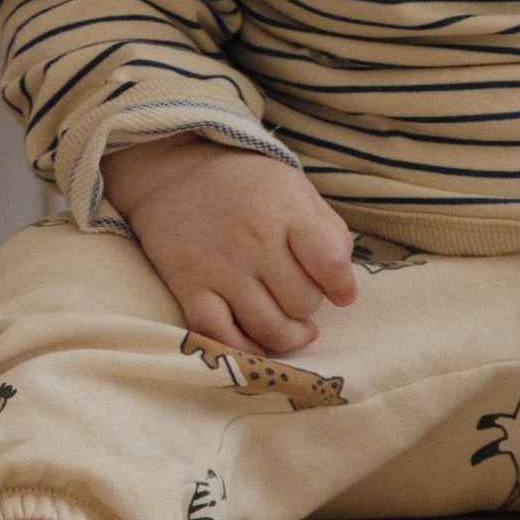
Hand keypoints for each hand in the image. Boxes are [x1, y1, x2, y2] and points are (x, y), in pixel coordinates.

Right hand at [100, 135, 359, 353]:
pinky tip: (256, 344)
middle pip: (302, 302)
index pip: (331, 262)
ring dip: (288, 335)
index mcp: (286, 211)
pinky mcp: (189, 286)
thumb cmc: (247, 184)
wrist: (175, 171)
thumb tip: (344, 288)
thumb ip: (328, 232)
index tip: (340, 291)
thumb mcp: (296, 189)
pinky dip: (242, 349)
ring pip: (268, 327)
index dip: (342, 285)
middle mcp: (254, 241)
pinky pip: (220, 335)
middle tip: (300, 295)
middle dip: (308, 305)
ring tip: (293, 328)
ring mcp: (220, 267)